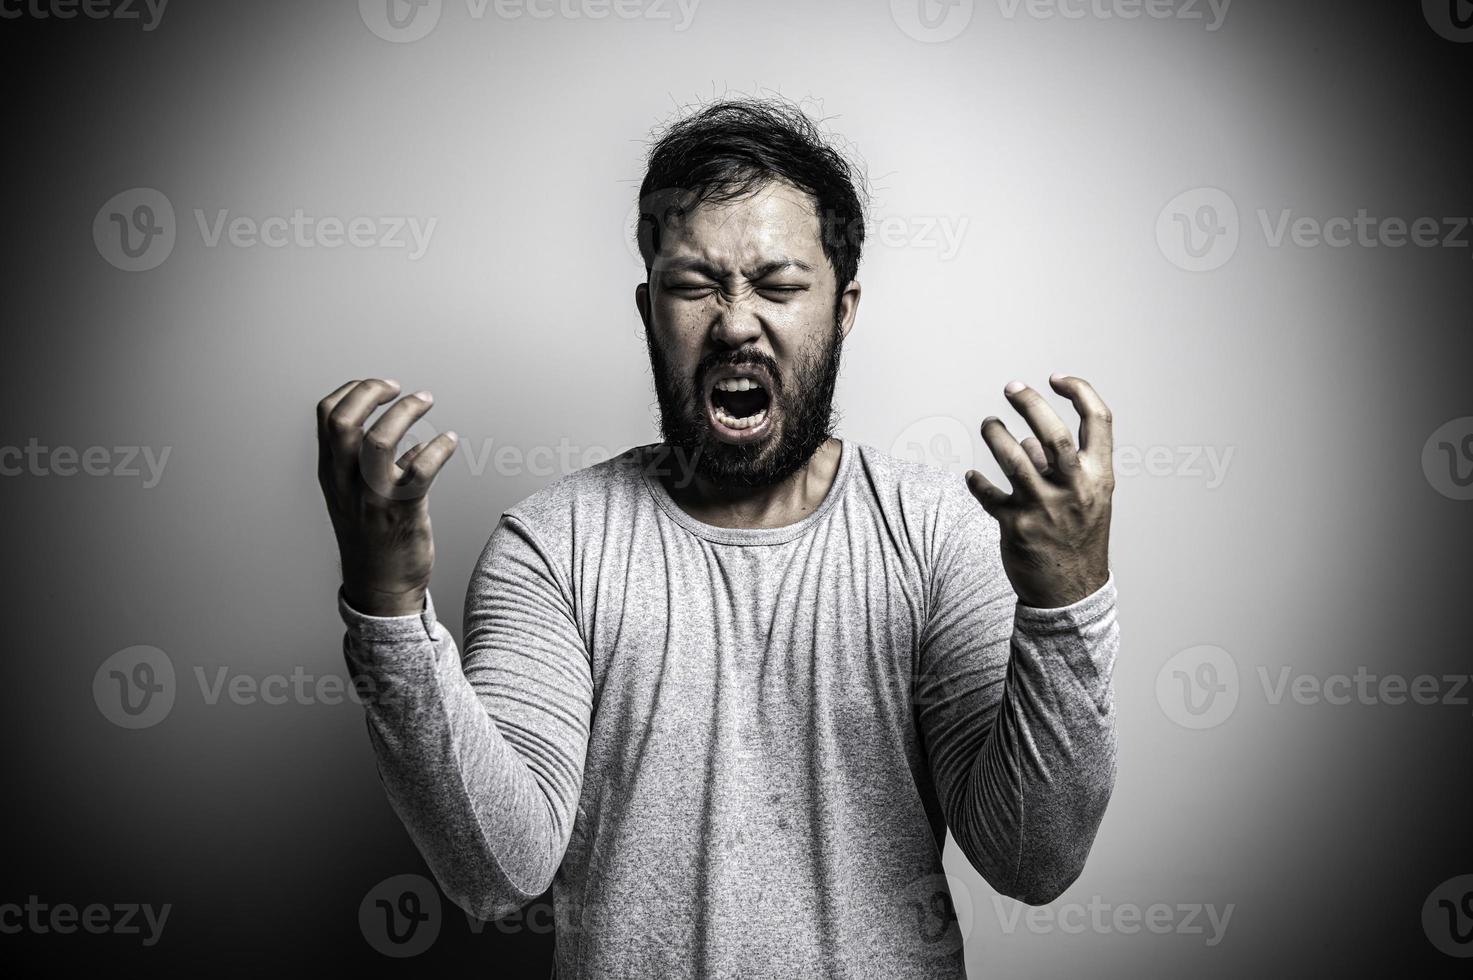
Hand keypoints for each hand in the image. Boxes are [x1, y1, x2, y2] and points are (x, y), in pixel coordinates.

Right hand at [316, 379, 458, 615]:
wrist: (382, 589)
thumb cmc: (375, 539)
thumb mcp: (356, 496)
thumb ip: (371, 464)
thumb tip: (408, 439)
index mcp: (331, 473)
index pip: (326, 416)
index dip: (352, 390)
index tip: (378, 388)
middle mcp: (345, 482)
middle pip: (343, 421)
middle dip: (371, 391)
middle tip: (397, 388)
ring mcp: (372, 497)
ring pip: (379, 440)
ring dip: (407, 411)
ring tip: (425, 401)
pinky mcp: (402, 512)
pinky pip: (421, 469)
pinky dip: (439, 447)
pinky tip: (449, 442)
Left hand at [965, 375, 1113, 608]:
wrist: (1072, 593)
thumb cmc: (1077, 537)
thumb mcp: (1085, 499)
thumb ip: (1059, 467)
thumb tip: (1025, 438)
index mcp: (1098, 477)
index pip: (1099, 420)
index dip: (1079, 391)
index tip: (1056, 379)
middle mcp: (1075, 489)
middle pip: (1053, 434)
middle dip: (1030, 403)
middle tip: (1011, 387)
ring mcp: (1045, 508)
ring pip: (1014, 458)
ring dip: (996, 434)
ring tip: (989, 424)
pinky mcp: (1017, 527)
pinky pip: (988, 495)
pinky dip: (976, 482)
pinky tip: (972, 477)